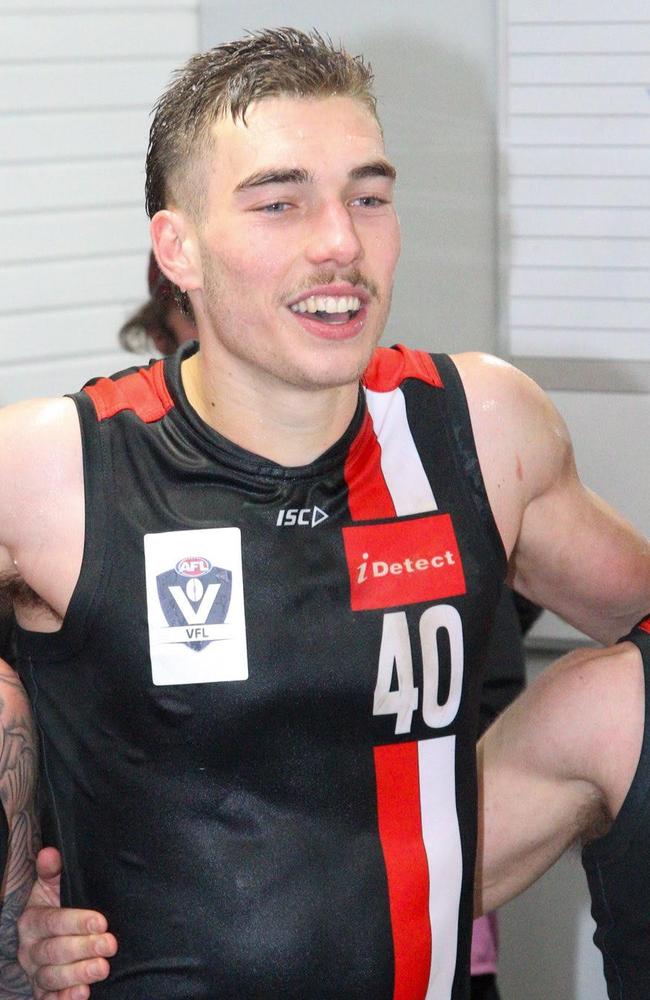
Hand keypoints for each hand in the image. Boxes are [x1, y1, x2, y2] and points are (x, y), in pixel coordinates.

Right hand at [17, 847, 116, 999]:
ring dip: (78, 974)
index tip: (101, 922)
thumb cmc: (56, 905)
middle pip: (54, 951)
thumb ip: (52, 871)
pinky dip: (65, 999)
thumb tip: (50, 852)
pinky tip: (83, 994)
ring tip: (102, 968)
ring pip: (52, 976)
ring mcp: (35, 973)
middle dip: (83, 948)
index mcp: (32, 920)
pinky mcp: (43, 992)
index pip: (52, 922)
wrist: (47, 935)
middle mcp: (30, 949)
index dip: (76, 922)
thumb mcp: (52, 887)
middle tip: (110, 945)